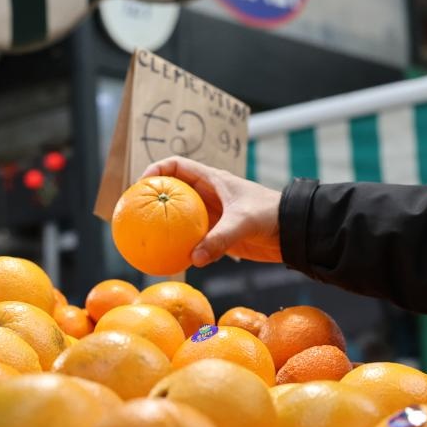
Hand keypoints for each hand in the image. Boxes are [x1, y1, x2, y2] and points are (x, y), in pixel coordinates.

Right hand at [141, 156, 282, 266]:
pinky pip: (192, 240)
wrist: (294, 231)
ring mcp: (211, 216)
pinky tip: (169, 260)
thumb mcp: (244, 222)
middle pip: (172, 191)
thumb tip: (195, 258)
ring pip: (180, 218)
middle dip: (152, 199)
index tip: (141, 185)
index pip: (177, 165)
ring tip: (143, 238)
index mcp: (212, 180)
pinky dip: (180, 247)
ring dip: (164, 225)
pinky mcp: (218, 235)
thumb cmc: (271, 215)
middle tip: (133, 213)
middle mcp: (208, 196)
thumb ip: (219, 238)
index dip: (156, 169)